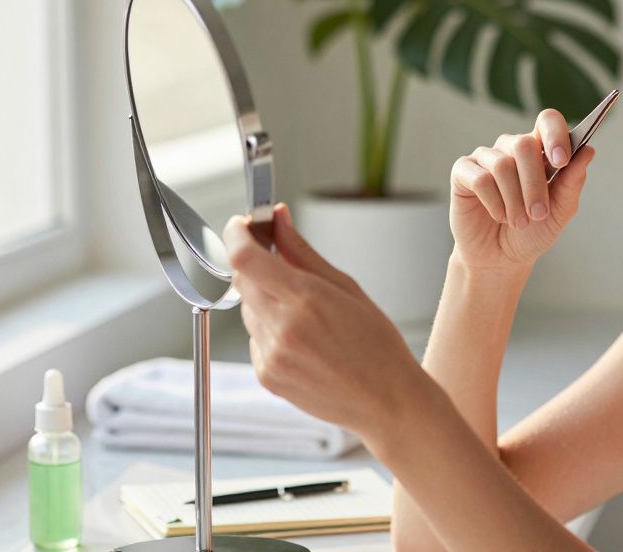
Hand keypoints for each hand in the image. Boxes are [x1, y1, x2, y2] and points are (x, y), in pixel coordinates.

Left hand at [222, 203, 425, 439]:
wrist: (386, 401)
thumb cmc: (377, 345)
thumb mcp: (346, 287)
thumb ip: (303, 252)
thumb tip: (279, 220)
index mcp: (305, 300)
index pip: (244, 258)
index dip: (236, 235)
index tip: (241, 226)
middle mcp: (282, 328)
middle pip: (242, 280)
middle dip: (254, 265)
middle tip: (278, 261)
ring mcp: (271, 355)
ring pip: (248, 310)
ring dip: (265, 300)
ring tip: (306, 314)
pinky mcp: (266, 376)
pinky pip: (255, 338)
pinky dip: (270, 330)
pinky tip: (304, 340)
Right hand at [449, 108, 596, 269]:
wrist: (501, 259)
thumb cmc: (532, 232)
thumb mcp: (559, 212)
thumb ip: (572, 183)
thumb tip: (588, 151)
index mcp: (540, 150)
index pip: (548, 121)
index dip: (555, 134)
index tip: (562, 161)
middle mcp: (511, 147)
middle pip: (524, 144)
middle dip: (534, 184)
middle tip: (538, 213)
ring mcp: (486, 157)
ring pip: (502, 164)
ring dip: (515, 200)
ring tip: (518, 221)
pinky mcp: (463, 171)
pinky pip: (480, 178)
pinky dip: (494, 203)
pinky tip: (499, 216)